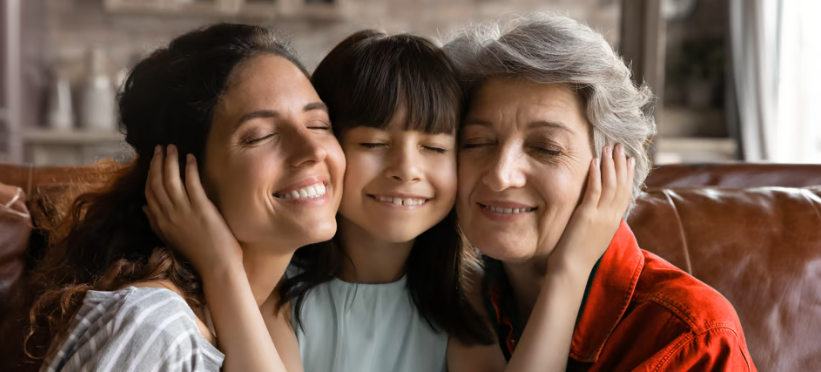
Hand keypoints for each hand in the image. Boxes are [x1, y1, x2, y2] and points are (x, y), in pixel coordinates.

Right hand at [143, 144, 242, 274]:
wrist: (216, 266)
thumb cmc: (197, 253)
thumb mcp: (170, 238)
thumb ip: (156, 222)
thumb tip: (144, 206)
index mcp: (160, 221)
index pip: (149, 192)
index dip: (150, 174)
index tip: (152, 160)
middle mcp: (168, 214)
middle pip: (157, 182)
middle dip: (157, 162)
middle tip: (161, 147)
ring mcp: (183, 210)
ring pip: (171, 179)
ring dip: (171, 160)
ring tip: (173, 147)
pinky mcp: (201, 208)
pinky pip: (192, 183)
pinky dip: (189, 168)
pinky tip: (190, 158)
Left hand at [548, 143, 634, 272]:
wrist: (572, 270)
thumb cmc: (578, 256)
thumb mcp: (595, 236)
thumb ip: (599, 222)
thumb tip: (598, 212)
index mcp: (614, 222)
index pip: (625, 194)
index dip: (628, 175)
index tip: (628, 160)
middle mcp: (611, 217)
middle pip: (621, 185)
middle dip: (621, 164)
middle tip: (621, 146)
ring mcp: (600, 216)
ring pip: (610, 185)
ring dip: (610, 164)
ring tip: (609, 148)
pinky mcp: (587, 216)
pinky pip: (594, 191)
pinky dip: (596, 175)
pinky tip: (595, 162)